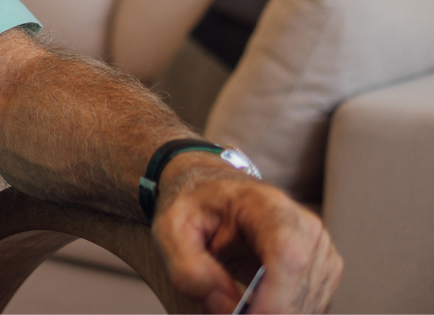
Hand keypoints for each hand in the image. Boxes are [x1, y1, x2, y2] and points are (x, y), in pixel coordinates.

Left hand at [154, 159, 341, 312]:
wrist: (213, 192)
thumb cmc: (195, 207)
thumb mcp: (170, 229)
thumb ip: (189, 270)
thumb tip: (227, 308)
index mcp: (266, 205)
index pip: (288, 255)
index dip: (275, 297)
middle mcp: (304, 225)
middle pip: (299, 289)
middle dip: (264, 314)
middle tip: (224, 311)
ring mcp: (320, 250)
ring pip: (307, 306)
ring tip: (235, 302)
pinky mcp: (324, 271)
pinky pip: (310, 308)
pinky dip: (280, 314)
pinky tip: (254, 306)